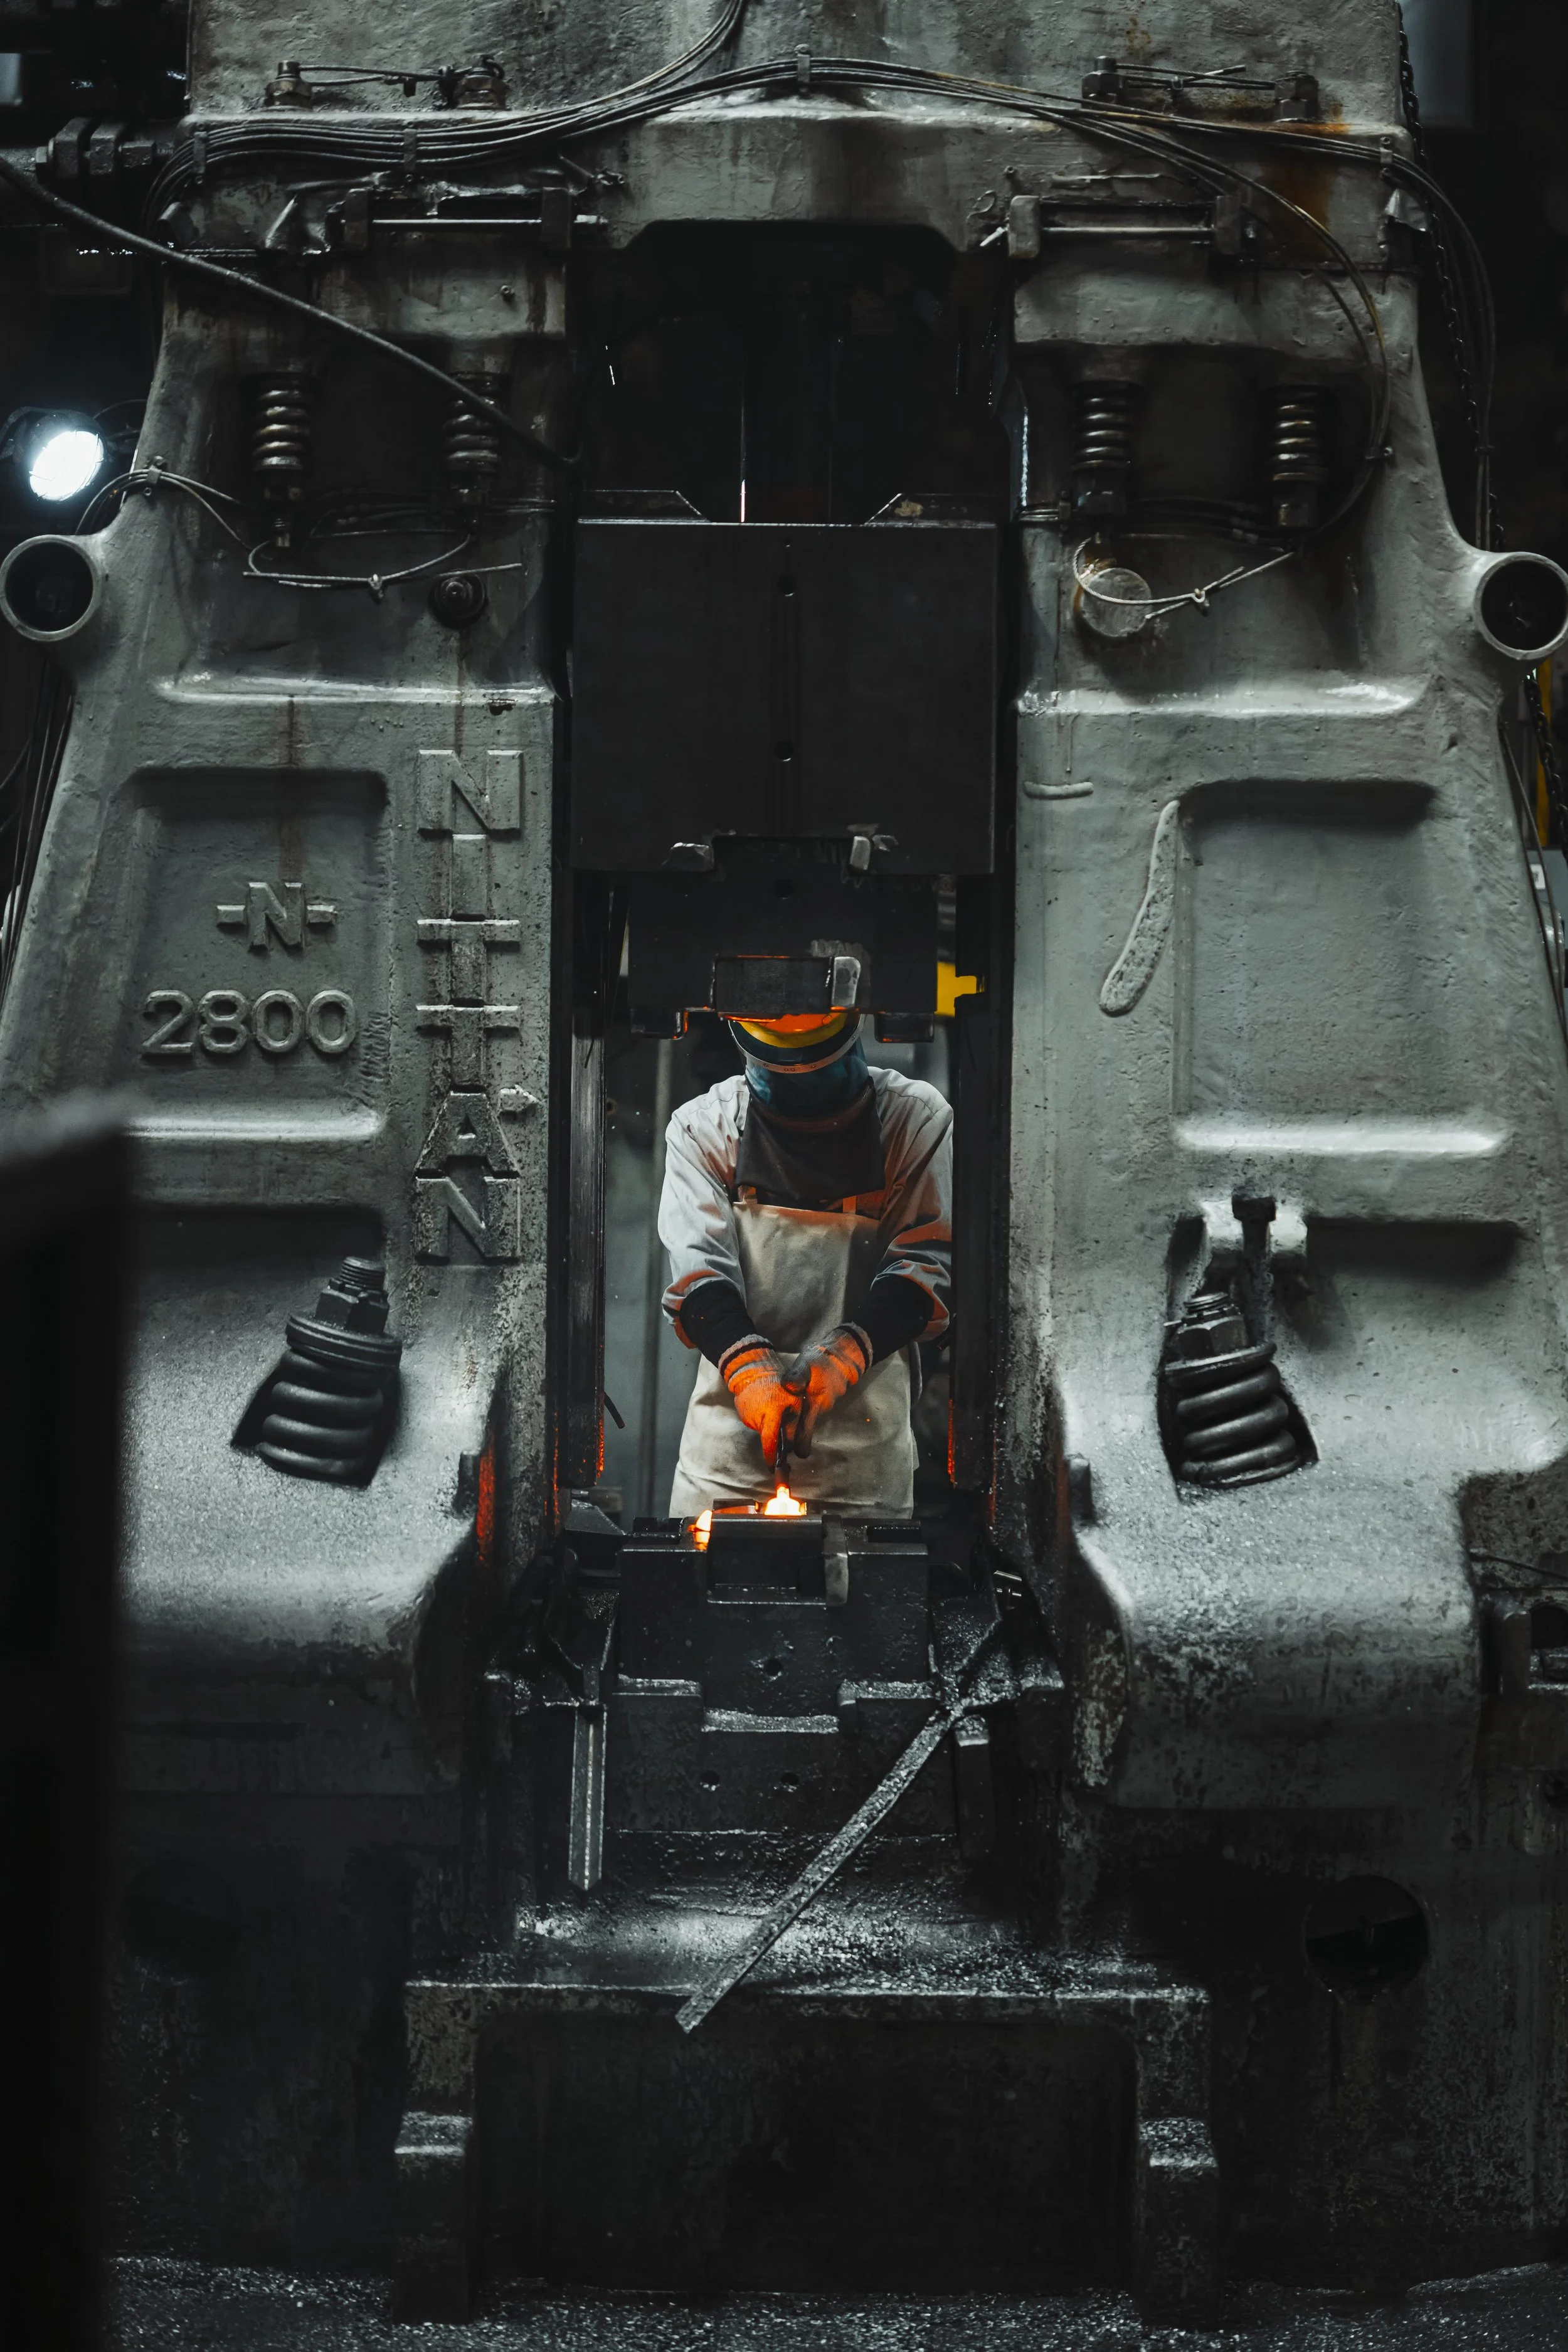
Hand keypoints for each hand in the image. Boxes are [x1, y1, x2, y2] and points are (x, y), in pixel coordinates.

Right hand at [721, 1343, 798, 1468]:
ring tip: (771, 1408)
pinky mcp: (742, 1413)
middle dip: (773, 1435)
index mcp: (771, 1415)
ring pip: (760, 1430)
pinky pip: (754, 1422)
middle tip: (779, 1421)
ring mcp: (747, 1416)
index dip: (770, 1458)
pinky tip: (762, 1406)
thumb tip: (793, 1447)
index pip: (770, 1442)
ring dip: (767, 1425)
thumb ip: (793, 1425)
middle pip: (766, 1437)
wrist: (753, 1370)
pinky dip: (759, 1418)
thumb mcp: (794, 1402)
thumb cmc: (779, 1385)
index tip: (772, 1468)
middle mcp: (756, 1419)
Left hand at [783, 1325, 869, 1455]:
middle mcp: (819, 1410)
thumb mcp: (806, 1365)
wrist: (842, 1356)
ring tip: (777, 1428)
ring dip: (794, 1426)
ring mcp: (822, 1407)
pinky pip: (809, 1413)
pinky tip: (790, 1411)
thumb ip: (797, 1377)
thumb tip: (789, 1386)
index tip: (784, 1457)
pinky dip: (800, 1415)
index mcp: (814, 1405)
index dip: (796, 1447)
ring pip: (806, 1422)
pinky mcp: (822, 1402)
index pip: (804, 1434)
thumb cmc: (822, 1361)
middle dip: (792, 1441)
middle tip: (778, 1449)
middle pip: (803, 1432)